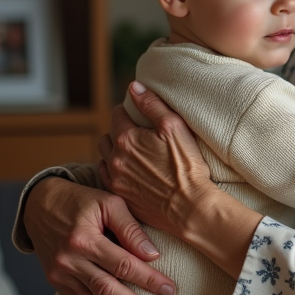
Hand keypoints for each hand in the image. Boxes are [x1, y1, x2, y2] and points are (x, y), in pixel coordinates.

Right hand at [21, 176, 175, 294]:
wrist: (39, 205)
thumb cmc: (80, 201)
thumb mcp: (108, 202)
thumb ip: (130, 228)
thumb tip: (152, 254)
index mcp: (85, 238)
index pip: (123, 264)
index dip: (148, 279)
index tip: (169, 289)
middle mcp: (70, 259)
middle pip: (108, 287)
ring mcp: (60, 272)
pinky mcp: (54, 279)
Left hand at [99, 85, 215, 238]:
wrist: (189, 207)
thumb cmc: (186, 166)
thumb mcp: (174, 127)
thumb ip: (151, 104)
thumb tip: (133, 87)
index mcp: (127, 138)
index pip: (117, 114)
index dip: (129, 111)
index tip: (139, 115)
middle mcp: (115, 158)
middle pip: (108, 135)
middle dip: (119, 131)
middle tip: (136, 134)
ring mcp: (116, 179)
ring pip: (105, 157)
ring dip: (114, 151)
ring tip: (131, 152)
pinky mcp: (120, 196)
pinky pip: (107, 177)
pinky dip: (113, 171)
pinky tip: (127, 171)